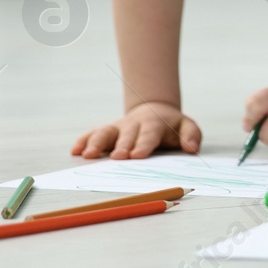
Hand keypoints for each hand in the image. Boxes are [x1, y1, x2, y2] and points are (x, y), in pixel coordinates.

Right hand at [72, 102, 201, 159]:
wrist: (155, 110)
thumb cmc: (171, 126)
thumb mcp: (187, 126)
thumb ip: (192, 136)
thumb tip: (192, 148)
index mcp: (154, 124)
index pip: (149, 134)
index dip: (143, 144)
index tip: (137, 155)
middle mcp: (133, 125)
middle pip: (126, 135)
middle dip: (121, 146)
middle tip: (117, 157)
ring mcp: (118, 128)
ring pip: (105, 133)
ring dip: (96, 143)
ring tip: (87, 155)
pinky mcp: (107, 132)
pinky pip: (93, 134)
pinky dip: (84, 140)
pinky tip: (76, 150)